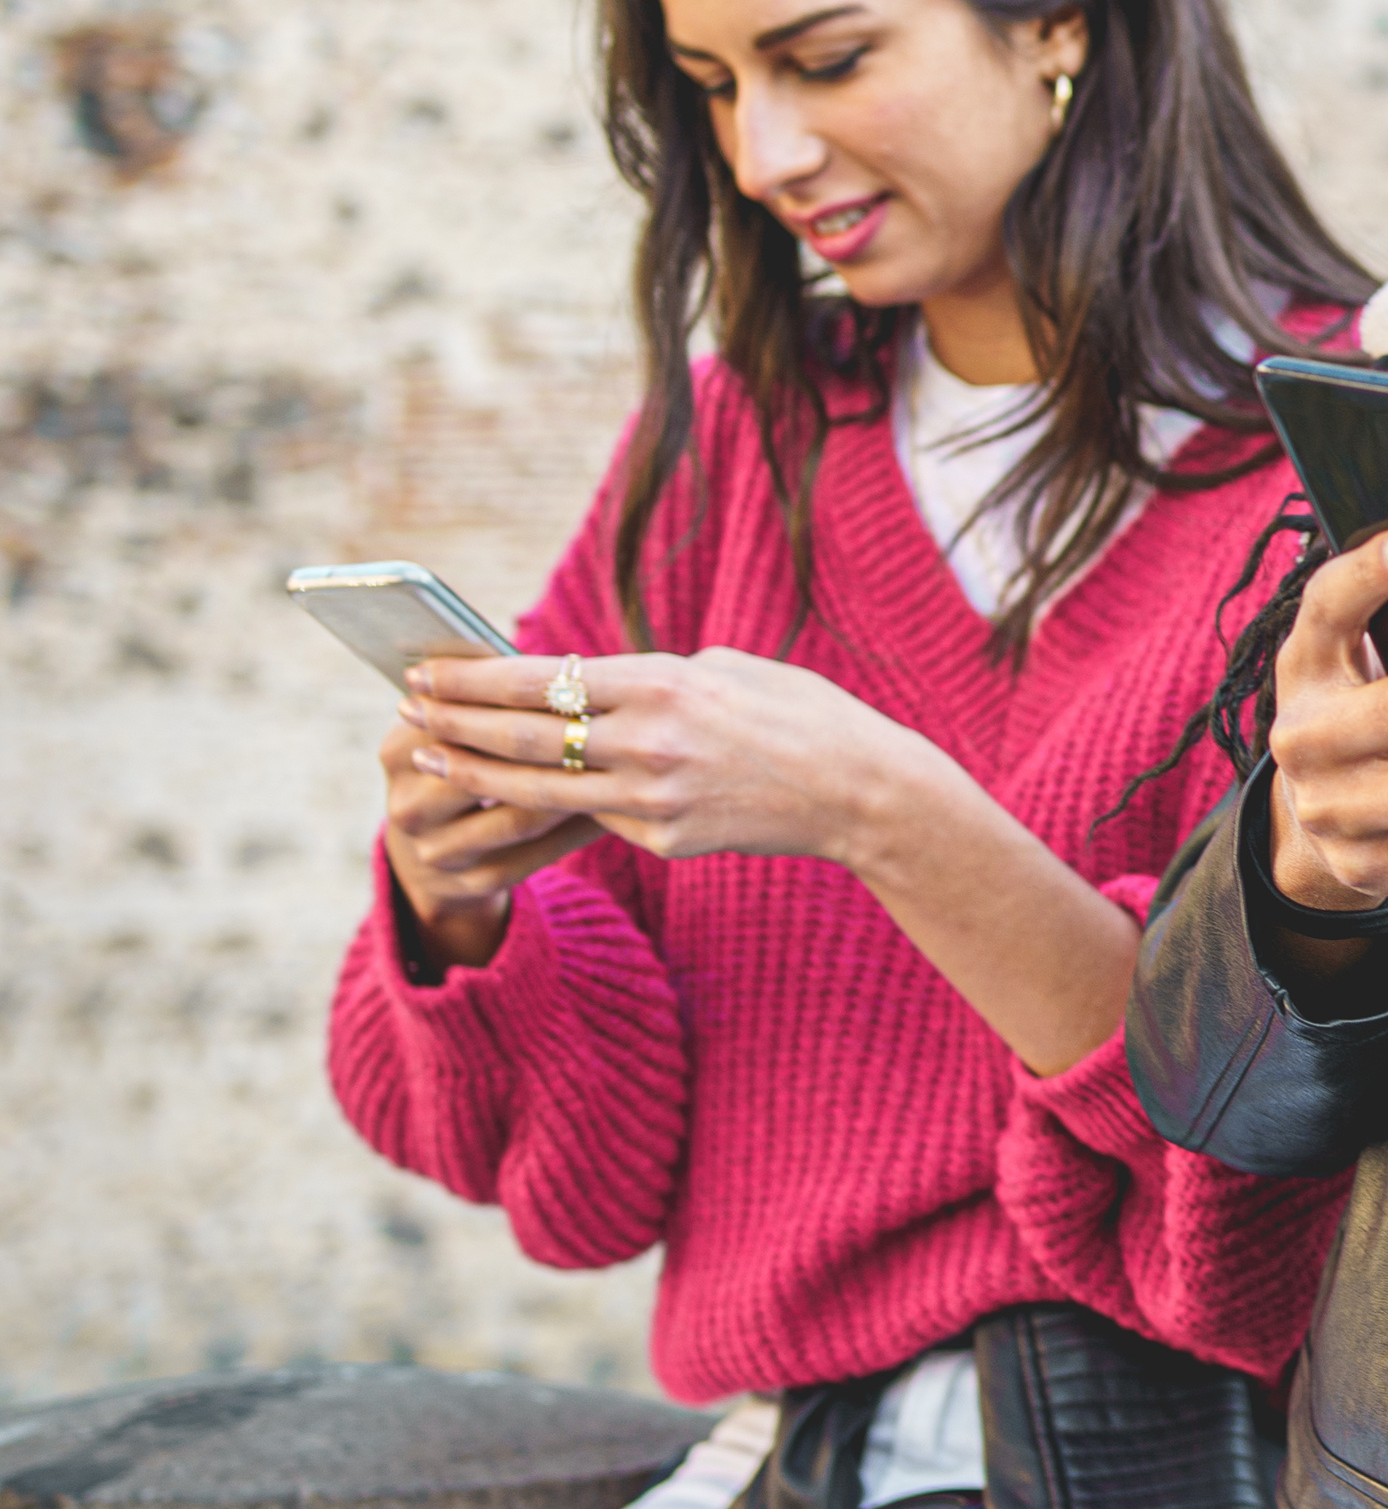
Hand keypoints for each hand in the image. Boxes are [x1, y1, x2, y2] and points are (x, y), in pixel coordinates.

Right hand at [376, 663, 604, 966]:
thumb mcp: (459, 729)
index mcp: (401, 747)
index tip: (578, 680)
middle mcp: (408, 803)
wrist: (433, 848)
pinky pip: (536, 854)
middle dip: (556, 743)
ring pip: (521, 813)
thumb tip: (548, 660)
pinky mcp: (470, 883)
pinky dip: (578, 829)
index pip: (464, 715)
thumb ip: (492, 698)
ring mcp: (436, 849)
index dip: (520, 698)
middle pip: (493, 766)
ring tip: (629, 765)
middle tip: (620, 720)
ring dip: (578, 788)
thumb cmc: (465, 762)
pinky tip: (617, 809)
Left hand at [400, 648, 942, 870]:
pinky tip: (509, 796)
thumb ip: (653, 678)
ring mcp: (653, 798)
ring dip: (475, 771)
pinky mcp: (663, 839)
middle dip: (454, 722)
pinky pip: (593, 818)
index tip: (426, 670)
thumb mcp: (727, 669)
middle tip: (405, 711)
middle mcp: (649, 741)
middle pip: (522, 734)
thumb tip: (589, 680)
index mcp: (663, 683)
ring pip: (537, 786)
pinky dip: (547, 806)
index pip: (540, 677)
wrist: (862, 792)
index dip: (473, 676)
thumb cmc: (801, 714)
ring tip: (431, 758)